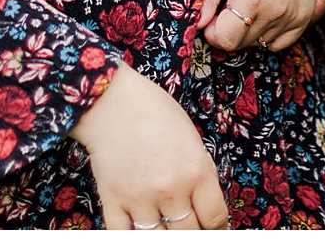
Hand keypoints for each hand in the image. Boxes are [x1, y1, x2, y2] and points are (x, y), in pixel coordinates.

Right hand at [71, 64, 228, 228]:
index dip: (215, 226)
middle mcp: (170, 188)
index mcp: (196, 170)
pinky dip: (132, 233)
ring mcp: (140, 196)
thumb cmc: (152, 111)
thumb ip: (200, 175)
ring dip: (163, 232)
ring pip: (159, 238)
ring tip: (162, 221)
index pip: (215, 219)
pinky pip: (124, 234)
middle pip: (188, 233)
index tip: (209, 224)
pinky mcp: (112, 198)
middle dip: (189, 229)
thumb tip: (205, 207)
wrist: (109, 98)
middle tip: (184, 219)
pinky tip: (138, 225)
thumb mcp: (191, 138)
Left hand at [196, 0, 316, 54]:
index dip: (212, 33)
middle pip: (242, 44)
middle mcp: (276, 12)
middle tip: (225, 8)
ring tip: (245, 5)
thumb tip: (199, 24)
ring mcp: (294, 15)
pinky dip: (268, 35)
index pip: (226, 39)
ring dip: (247, 32)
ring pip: (261, 44)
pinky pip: (282, 43)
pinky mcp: (306, 15)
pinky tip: (260, 14)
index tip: (209, 21)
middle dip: (227, 31)